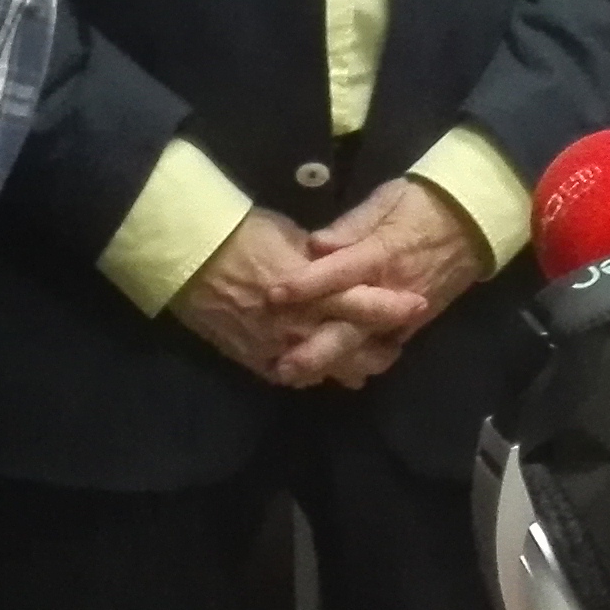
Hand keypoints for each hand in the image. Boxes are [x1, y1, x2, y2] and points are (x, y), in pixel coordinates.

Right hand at [167, 209, 430, 389]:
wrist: (191, 257)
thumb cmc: (244, 234)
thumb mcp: (291, 234)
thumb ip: (322, 255)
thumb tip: (339, 259)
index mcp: (316, 287)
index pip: (366, 305)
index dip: (395, 309)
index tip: (418, 306)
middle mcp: (303, 323)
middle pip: (353, 350)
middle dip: (379, 352)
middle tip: (393, 347)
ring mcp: (279, 346)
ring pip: (326, 369)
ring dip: (348, 367)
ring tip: (363, 363)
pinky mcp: (256, 359)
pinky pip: (292, 376)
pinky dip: (311, 373)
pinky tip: (321, 368)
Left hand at [284, 181, 496, 387]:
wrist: (474, 221)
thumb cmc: (422, 203)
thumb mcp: (386, 199)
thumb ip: (350, 225)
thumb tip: (314, 244)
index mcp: (382, 254)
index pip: (338, 274)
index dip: (305, 285)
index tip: (272, 295)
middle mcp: (392, 290)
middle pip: (351, 327)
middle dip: (316, 350)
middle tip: (281, 366)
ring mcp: (405, 313)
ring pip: (367, 347)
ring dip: (334, 364)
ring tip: (299, 378)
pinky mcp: (415, 324)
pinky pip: (385, 349)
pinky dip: (360, 362)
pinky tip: (333, 372)